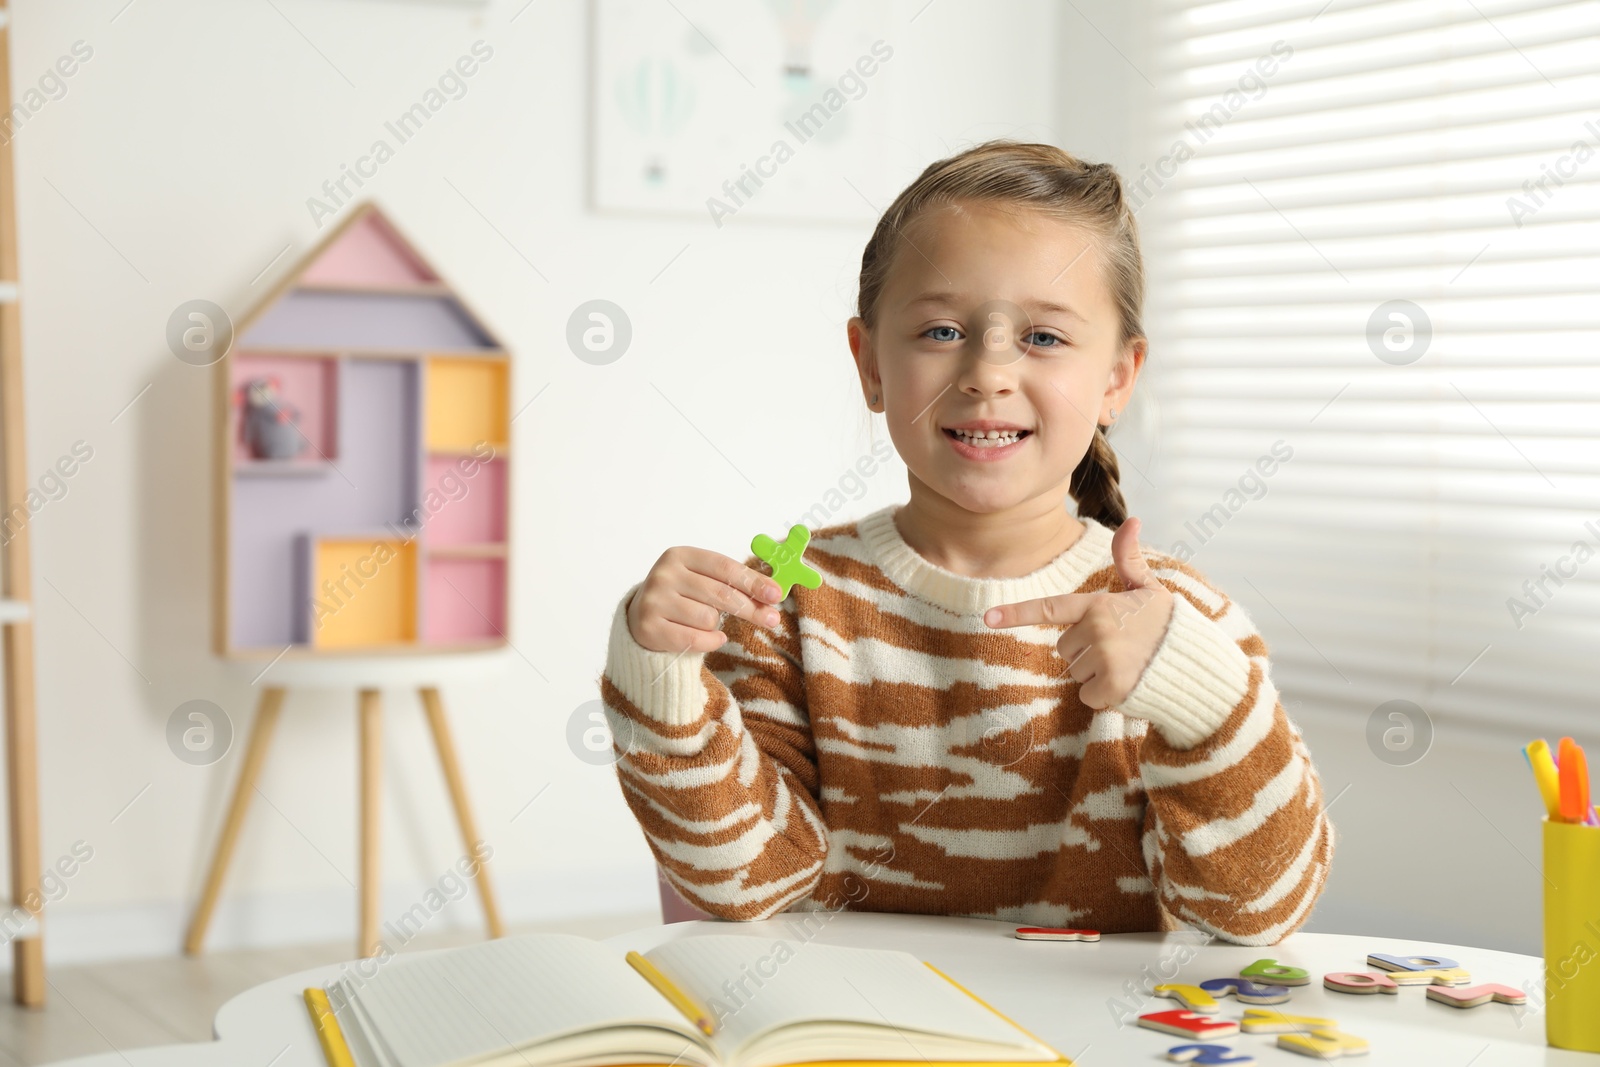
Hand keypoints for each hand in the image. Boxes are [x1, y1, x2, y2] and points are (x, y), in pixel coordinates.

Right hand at [627, 547, 784, 653]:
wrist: (641, 618)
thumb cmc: (683, 596)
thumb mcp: (703, 579)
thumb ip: (733, 582)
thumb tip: (772, 592)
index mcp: (680, 555)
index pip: (724, 567)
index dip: (753, 581)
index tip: (775, 594)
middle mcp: (664, 575)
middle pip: (720, 594)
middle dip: (751, 608)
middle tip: (772, 618)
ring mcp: (654, 601)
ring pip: (708, 619)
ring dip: (716, 625)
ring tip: (705, 622)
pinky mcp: (649, 627)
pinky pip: (695, 639)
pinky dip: (710, 641)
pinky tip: (712, 638)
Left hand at [983, 517, 1173, 710]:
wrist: (1197, 665)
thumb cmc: (1168, 625)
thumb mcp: (1148, 588)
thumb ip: (1128, 559)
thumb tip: (1132, 518)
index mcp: (1099, 605)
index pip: (1050, 608)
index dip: (1016, 613)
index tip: (987, 618)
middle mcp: (1097, 631)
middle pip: (1065, 649)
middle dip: (1086, 652)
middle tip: (1121, 648)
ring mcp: (1104, 660)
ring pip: (1075, 674)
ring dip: (1096, 674)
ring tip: (1129, 664)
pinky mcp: (1112, 688)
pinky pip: (1087, 697)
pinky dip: (1105, 696)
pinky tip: (1129, 684)